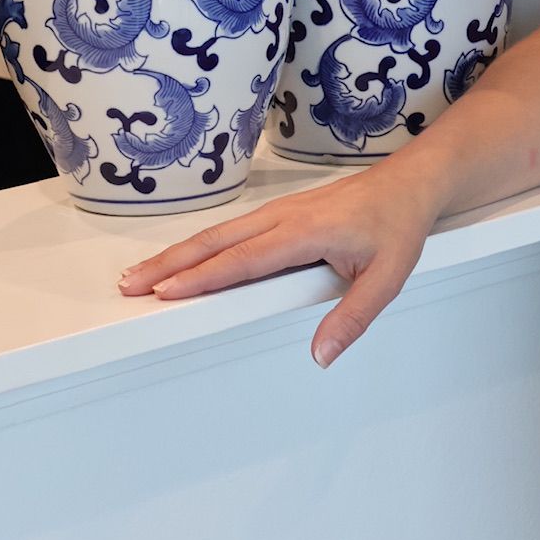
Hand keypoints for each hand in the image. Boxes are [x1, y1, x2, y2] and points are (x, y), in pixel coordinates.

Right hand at [114, 165, 441, 367]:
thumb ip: (353, 317)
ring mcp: (279, 211)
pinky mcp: (279, 213)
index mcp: (305, 232)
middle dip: (171, 264)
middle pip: (216, 242)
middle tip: (131, 285)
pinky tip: (185, 258)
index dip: (203, 277)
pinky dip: (200, 245)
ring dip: (178, 254)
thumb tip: (321, 354)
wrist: (408, 184)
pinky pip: (231, 230)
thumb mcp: (388, 278)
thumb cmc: (397, 226)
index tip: (166, 292)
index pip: (244, 259)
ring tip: (142, 275)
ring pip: (218, 234)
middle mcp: (284, 217)